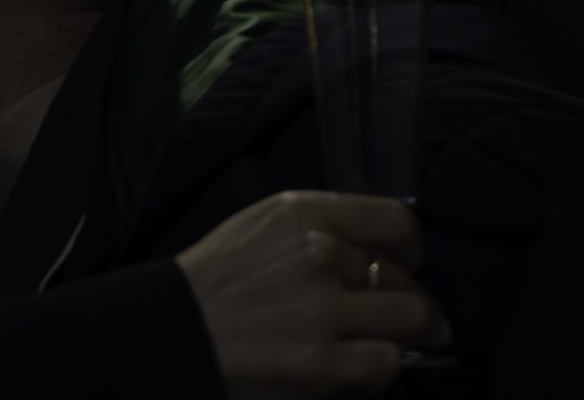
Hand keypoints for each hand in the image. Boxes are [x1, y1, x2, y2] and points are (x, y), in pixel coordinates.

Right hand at [175, 191, 452, 398]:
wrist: (168, 333)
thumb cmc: (212, 282)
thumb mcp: (261, 226)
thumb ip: (319, 229)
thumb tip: (373, 253)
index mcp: (306, 214)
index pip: (396, 221)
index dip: (412, 249)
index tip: (410, 264)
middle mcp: (320, 254)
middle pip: (404, 276)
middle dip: (414, 301)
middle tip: (415, 318)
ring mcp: (322, 310)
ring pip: (410, 317)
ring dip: (411, 334)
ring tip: (406, 343)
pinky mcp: (321, 364)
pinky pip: (387, 362)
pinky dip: (384, 367)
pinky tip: (368, 368)